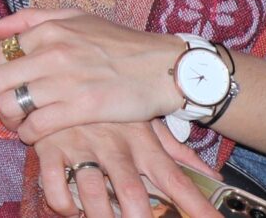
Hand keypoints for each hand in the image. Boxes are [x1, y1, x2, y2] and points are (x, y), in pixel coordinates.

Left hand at [0, 8, 183, 139]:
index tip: (7, 86)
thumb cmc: (118, 43)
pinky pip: (36, 126)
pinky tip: (36, 135)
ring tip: (21, 123)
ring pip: (10, 105)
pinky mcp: (82, 108)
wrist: (162, 67)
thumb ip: (30, 19)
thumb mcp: (75, 17)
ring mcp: (66, 81)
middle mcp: (52, 53)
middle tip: (8, 107)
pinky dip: (29, 135)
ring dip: (10, 120)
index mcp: (48, 30)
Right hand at [33, 120, 217, 217]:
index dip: (197, 206)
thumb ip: (178, 154)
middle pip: (131, 191)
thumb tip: (215, 178)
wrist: (66, 63)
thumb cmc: (112, 104)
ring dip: (98, 214)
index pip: (176, 180)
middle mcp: (115, 146)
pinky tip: (69, 209)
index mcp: (142, 143)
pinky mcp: (50, 143)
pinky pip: (54, 183)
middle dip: (138, 217)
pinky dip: (62, 203)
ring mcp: (82, 144)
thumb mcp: (147, 123)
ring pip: (92, 191)